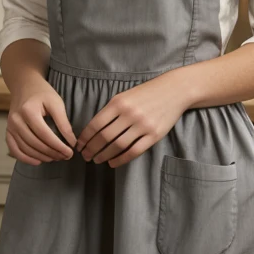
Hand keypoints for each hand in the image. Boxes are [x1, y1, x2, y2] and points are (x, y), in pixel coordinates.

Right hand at [6, 79, 75, 164]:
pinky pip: (14, 149)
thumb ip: (63, 122)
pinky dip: (25, 158)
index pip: (45, 134)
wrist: (24, 84)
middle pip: (35, 143)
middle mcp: (16, 120)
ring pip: (25, 148)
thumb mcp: (56, 102)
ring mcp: (10, 126)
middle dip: (52, 153)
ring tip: (55, 158)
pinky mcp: (8, 130)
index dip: (58, 146)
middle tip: (65, 157)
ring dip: (41, 157)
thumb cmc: (42, 92)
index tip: (70, 152)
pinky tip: (37, 161)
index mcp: (28, 111)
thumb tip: (71, 142)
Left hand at [75, 73, 189, 167]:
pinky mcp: (154, 135)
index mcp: (119, 102)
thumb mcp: (125, 95)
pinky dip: (121, 159)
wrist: (174, 90)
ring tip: (97, 160)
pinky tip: (113, 162)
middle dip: (92, 148)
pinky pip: (134, 151)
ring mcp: (143, 125)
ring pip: (118, 146)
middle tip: (85, 156)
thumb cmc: (146, 93)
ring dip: (104, 155)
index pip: (96, 123)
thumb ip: (111, 110)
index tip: (79, 145)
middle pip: (104, 137)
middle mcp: (130, 114)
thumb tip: (93, 129)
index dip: (85, 137)